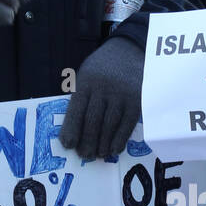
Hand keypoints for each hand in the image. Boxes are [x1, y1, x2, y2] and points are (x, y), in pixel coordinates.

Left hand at [60, 35, 144, 159]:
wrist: (130, 50)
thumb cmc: (103, 67)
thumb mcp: (86, 74)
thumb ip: (81, 98)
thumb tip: (74, 130)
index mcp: (86, 81)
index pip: (77, 109)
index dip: (71, 129)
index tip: (68, 145)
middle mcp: (103, 87)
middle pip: (93, 120)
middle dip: (87, 141)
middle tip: (84, 155)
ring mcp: (122, 94)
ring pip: (110, 124)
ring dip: (103, 143)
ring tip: (98, 154)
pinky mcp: (137, 100)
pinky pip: (127, 124)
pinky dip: (120, 139)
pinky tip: (114, 149)